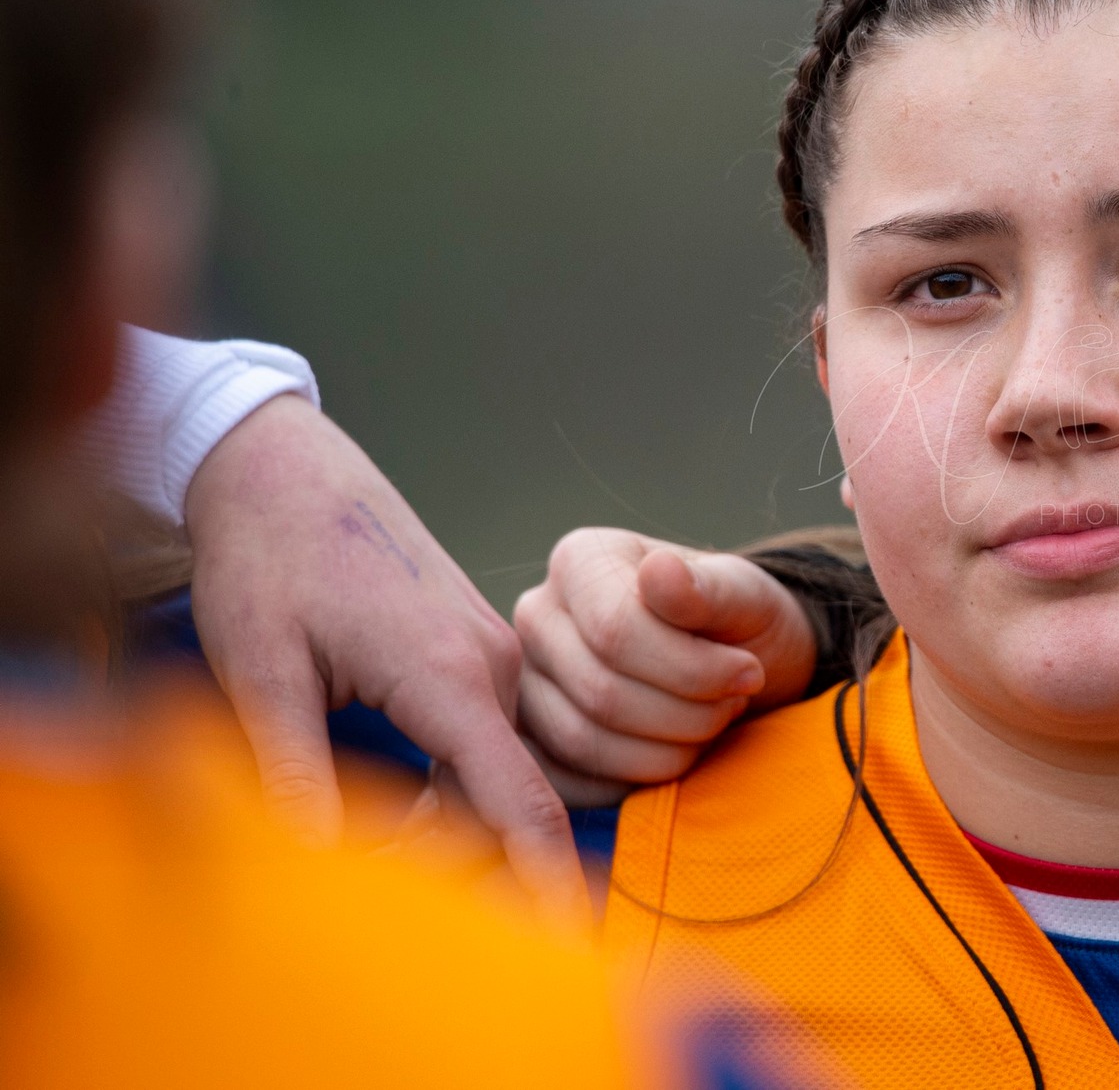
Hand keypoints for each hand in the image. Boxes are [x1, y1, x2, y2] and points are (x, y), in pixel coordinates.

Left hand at [184, 394, 588, 929]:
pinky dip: (447, 789)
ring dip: (444, 825)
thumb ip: (295, 773)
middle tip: (363, 886)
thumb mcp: (263, 672)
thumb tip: (315, 866)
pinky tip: (383, 804)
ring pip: (494, 774)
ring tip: (359, 842)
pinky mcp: (477, 652)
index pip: (518, 798)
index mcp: (450, 675)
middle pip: (506, 800)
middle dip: (458, 862)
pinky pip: (483, 745)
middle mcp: (492, 667)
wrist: (283, 470)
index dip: (543, 875)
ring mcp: (492, 657)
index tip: (566, 936)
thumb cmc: (271, 560)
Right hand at [514, 528, 816, 791]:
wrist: (731, 662)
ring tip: (709, 723)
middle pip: (600, 692)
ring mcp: (524, 683)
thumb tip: (660, 573)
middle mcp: (537, 617)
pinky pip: (573, 784)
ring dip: (669, 749)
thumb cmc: (737, 621)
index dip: (692, 668)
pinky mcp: (531, 743)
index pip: (615, 631)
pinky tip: (675, 751)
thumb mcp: (744, 596)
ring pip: (584, 743)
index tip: (746, 672)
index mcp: (579, 561)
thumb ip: (707, 589)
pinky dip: (637, 780)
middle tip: (733, 702)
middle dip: (687, 712)